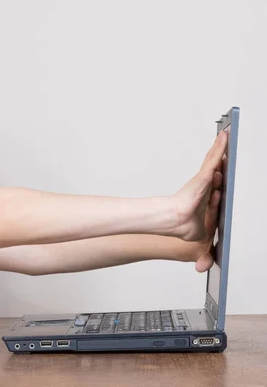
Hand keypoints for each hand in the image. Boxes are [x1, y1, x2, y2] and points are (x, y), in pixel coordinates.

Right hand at [170, 131, 226, 270]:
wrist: (174, 221)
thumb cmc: (184, 225)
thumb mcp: (202, 237)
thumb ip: (204, 251)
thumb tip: (203, 268)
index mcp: (206, 197)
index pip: (216, 182)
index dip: (221, 173)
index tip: (224, 166)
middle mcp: (205, 185)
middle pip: (216, 165)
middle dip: (221, 153)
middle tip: (226, 139)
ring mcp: (204, 179)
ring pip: (216, 159)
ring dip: (222, 146)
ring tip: (228, 132)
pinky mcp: (204, 176)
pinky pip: (215, 158)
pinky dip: (221, 147)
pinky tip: (226, 137)